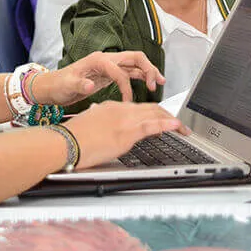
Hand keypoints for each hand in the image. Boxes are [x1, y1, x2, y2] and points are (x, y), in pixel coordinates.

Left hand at [32, 51, 164, 105]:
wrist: (52, 87)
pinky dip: (141, 77)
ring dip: (148, 72)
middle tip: (157, 83)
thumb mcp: (66, 86)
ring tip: (160, 82)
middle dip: (148, 68)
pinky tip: (149, 84)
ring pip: (135, 65)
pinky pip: (130, 73)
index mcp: (98, 60)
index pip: (120, 70)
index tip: (128, 102)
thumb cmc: (58, 85)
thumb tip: (90, 85)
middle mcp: (106, 60)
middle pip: (134, 58)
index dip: (127, 86)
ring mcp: (109, 66)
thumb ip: (79, 85)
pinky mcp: (109, 74)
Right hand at [64, 101, 187, 168]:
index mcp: (112, 107)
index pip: (139, 107)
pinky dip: (166, 124)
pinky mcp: (126, 132)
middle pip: (151, 108)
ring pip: (155, 115)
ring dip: (173, 121)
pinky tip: (176, 125)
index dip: (155, 113)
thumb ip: (100, 119)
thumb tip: (102, 120)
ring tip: (184, 129)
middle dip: (168, 115)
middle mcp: (121, 110)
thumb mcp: (90, 122)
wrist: (66, 143)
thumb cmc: (75, 136)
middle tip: (180, 125)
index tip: (164, 120)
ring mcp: (124, 120)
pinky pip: (151, 125)